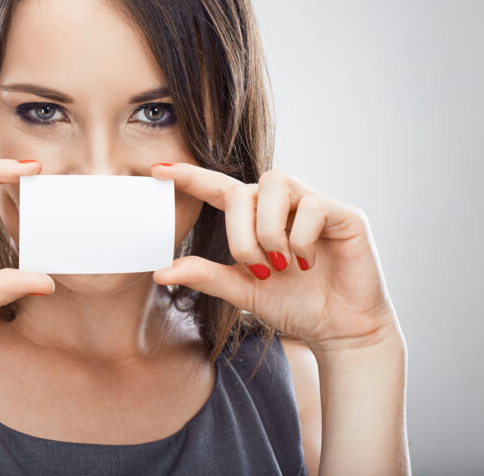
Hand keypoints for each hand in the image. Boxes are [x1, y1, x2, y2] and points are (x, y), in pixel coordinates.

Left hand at [150, 163, 399, 353]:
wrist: (340, 330)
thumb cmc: (294, 305)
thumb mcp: (243, 291)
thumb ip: (206, 276)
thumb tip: (160, 272)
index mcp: (256, 217)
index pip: (219, 187)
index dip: (190, 177)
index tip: (157, 169)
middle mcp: (282, 203)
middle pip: (244, 189)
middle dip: (240, 233)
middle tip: (257, 267)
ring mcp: (314, 204)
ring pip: (275, 185)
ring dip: (269, 230)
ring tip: (281, 264)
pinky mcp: (344, 214)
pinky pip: (311, 206)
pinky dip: (301, 240)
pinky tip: (308, 264)